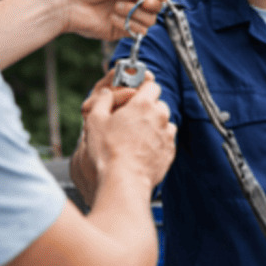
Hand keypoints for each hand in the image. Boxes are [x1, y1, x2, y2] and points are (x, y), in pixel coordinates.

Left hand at [61, 0, 169, 39]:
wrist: (68, 4)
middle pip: (159, 4)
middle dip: (151, 3)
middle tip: (140, 1)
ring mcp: (130, 14)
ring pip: (152, 19)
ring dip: (135, 13)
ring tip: (116, 8)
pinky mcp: (124, 30)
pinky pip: (140, 31)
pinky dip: (128, 24)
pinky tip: (112, 18)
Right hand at [81, 70, 175, 189]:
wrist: (124, 179)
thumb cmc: (108, 150)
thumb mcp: (95, 120)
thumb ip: (102, 100)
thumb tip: (106, 93)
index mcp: (143, 104)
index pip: (151, 85)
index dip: (143, 88)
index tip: (135, 95)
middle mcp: (160, 117)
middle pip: (159, 104)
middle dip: (147, 108)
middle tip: (131, 119)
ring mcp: (167, 135)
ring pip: (164, 122)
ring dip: (154, 125)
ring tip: (136, 137)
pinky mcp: (170, 151)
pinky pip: (166, 140)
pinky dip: (157, 141)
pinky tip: (142, 149)